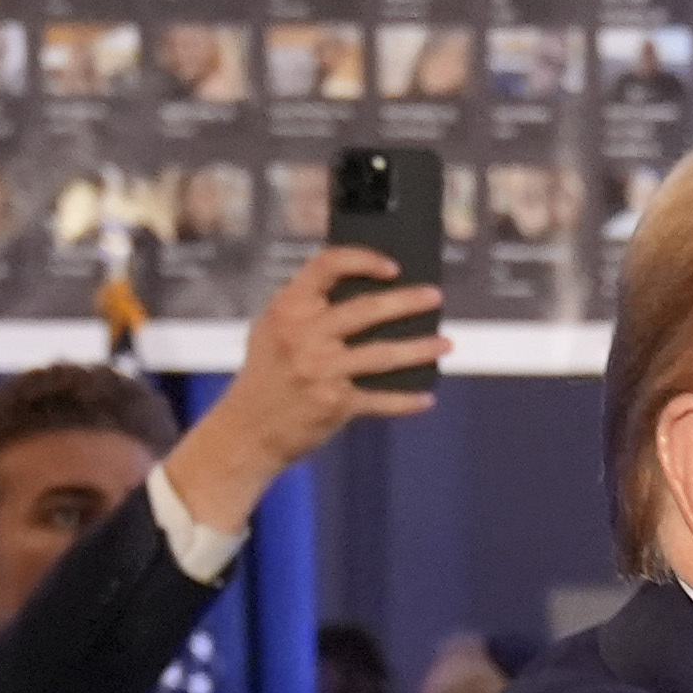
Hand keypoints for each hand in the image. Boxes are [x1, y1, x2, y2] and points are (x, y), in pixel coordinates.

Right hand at [162, 246, 452, 535]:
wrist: (245, 433)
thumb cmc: (267, 377)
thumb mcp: (272, 331)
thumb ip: (307, 308)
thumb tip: (370, 292)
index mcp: (287, 308)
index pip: (328, 265)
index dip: (363, 259)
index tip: (392, 267)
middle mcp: (304, 336)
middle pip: (367, 309)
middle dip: (408, 302)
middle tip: (435, 297)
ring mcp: (320, 370)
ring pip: (384, 354)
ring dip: (420, 349)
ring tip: (446, 344)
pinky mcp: (334, 404)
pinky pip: (380, 399)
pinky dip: (406, 400)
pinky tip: (425, 398)